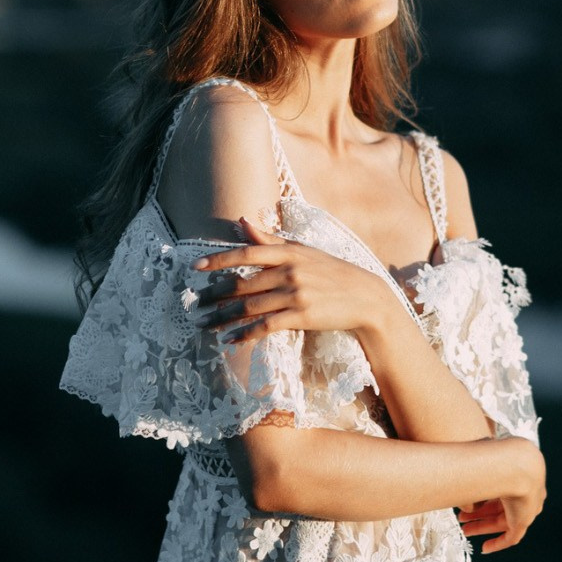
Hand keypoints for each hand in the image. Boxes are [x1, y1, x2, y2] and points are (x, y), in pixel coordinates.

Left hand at [191, 217, 395, 344]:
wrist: (365, 297)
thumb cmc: (332, 272)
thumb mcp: (304, 251)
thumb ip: (270, 240)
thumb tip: (242, 222)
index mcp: (288, 252)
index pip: (246, 254)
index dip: (219, 260)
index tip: (196, 267)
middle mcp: (289, 271)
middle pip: (243, 284)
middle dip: (215, 296)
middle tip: (195, 305)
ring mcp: (295, 294)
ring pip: (250, 307)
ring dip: (224, 318)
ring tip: (205, 325)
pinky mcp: (301, 316)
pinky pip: (266, 325)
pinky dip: (246, 334)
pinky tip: (231, 340)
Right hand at [458, 440, 545, 554]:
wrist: (518, 462)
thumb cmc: (497, 455)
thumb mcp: (481, 459)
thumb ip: (471, 468)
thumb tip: (456, 473)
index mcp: (514, 474)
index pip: (495, 490)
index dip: (480, 497)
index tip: (467, 503)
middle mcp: (521, 491)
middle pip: (497, 507)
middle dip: (478, 513)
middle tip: (461, 518)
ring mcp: (525, 506)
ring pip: (501, 521)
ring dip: (482, 526)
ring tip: (465, 530)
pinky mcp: (524, 520)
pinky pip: (511, 537)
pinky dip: (498, 543)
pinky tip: (485, 548)